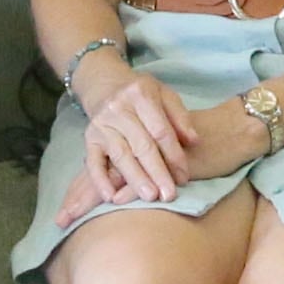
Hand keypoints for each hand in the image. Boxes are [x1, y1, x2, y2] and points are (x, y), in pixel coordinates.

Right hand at [57, 64, 199, 223]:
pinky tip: (111, 197)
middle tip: (169, 194)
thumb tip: (194, 141)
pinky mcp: (89, 138)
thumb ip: (180, 116)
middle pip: (141, 145)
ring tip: (150, 197)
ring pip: (121, 155)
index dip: (174, 155)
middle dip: (157, 172)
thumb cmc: (142, 95)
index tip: (184, 177)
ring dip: (136, 179)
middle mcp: (118, 108)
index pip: (160, 130)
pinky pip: (93, 162)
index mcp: (141, 94)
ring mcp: (101, 124)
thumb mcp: (164, 95)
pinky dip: (100, 180)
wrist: (106, 85)